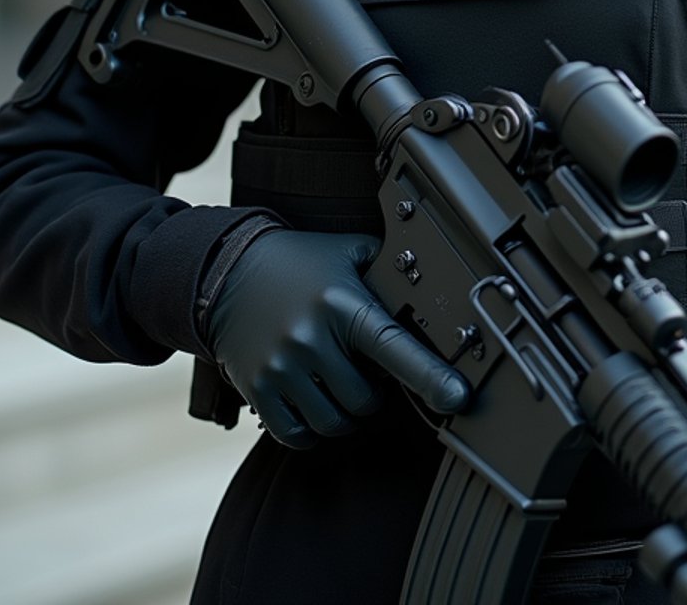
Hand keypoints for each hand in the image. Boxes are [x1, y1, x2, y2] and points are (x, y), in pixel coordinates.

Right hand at [205, 229, 468, 447]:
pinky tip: (313, 401)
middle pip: (364, 400)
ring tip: (339, 385)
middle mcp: (310, 338)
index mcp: (341, 303)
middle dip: (373, 394)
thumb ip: (387, 268)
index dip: (430, 375)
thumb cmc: (299, 262)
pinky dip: (312, 428)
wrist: (227, 269)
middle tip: (365, 372)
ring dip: (345, 414)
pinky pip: (297, 434)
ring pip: (333, 422)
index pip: (394, 345)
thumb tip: (433, 280)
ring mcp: (281, 367)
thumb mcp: (346, 251)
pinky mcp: (257, 389)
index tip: (458, 397)